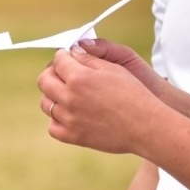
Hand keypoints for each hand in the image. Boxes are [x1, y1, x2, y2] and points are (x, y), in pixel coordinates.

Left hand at [37, 43, 165, 155]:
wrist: (145, 126)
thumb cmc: (134, 93)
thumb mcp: (115, 68)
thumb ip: (90, 58)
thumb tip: (73, 52)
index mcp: (79, 78)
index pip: (58, 60)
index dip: (62, 55)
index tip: (67, 56)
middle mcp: (70, 98)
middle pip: (44, 81)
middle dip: (51, 72)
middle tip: (63, 72)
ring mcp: (69, 119)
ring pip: (45, 103)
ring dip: (52, 95)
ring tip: (67, 93)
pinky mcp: (73, 136)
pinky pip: (52, 127)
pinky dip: (57, 119)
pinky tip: (70, 113)